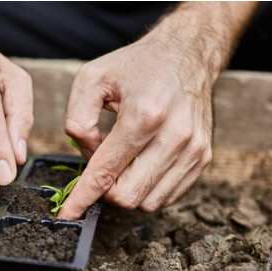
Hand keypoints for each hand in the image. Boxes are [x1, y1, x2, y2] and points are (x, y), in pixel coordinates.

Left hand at [58, 14, 226, 217]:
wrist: (187, 54)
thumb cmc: (136, 67)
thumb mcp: (91, 79)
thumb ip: (77, 120)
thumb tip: (87, 156)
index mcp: (144, 115)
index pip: (106, 173)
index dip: (82, 198)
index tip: (67, 214)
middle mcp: (174, 136)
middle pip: (127, 196)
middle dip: (106, 191)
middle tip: (101, 168)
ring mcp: (193, 150)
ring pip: (148, 202)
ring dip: (128, 190)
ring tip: (124, 162)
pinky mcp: (203, 158)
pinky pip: (167, 196)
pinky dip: (148, 189)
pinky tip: (142, 165)